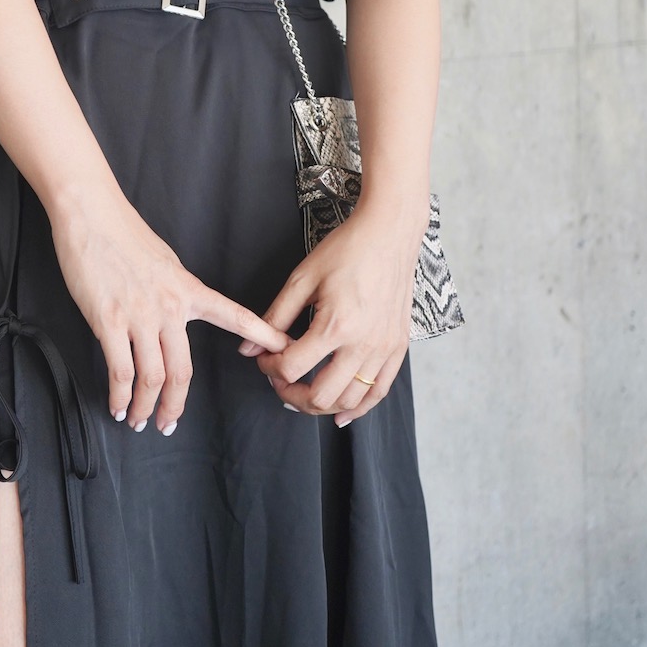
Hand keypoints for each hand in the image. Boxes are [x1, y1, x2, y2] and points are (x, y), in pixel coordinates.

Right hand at [50, 192, 290, 434]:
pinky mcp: (110, 320)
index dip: (260, 334)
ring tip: (139, 421)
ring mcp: (140, 315)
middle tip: (169, 424)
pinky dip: (120, 396)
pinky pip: (121, 370)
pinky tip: (117, 406)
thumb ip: (176, 288)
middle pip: (183, 370)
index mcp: (188, 289)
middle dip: (176, 405)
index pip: (232, 315)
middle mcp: (170, 307)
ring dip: (146, 407)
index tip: (282, 350)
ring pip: (153, 377)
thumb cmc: (122, 233)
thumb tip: (177, 309)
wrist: (91, 214)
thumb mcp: (164, 260)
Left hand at [242, 204, 424, 424]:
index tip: (263, 358)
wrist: (389, 233)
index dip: (269, 368)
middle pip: (321, 397)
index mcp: (335, 326)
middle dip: (291, 395)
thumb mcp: (302, 278)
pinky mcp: (398, 348)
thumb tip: (248, 348)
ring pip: (350, 401)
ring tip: (304, 393)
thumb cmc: (346, 250)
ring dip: (321, 405)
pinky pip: (378, 392)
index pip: (292, 369)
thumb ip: (274, 316)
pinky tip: (341, 413)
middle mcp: (363, 345)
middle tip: (279, 381)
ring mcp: (384, 349)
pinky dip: (358, 407)